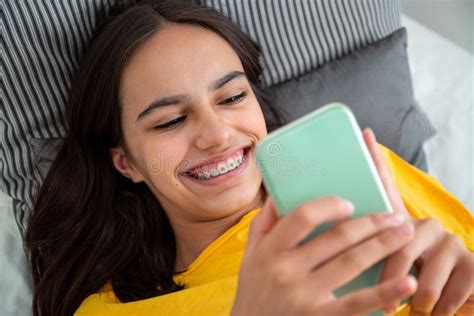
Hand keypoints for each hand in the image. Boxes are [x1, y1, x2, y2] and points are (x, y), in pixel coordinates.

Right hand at [231, 196, 416, 315]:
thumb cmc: (253, 294)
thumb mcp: (249, 257)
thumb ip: (263, 225)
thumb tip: (279, 195)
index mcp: (268, 251)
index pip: (302, 216)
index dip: (330, 206)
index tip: (350, 204)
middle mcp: (285, 271)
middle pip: (336, 238)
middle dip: (372, 223)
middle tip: (396, 216)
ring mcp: (304, 297)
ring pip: (351, 262)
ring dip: (384, 246)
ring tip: (405, 234)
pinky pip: (356, 303)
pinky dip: (384, 292)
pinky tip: (407, 282)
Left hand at [363, 128, 473, 313]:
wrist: (460, 297)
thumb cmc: (413, 283)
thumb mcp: (390, 266)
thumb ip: (366, 252)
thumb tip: (335, 247)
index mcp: (400, 224)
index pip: (385, 188)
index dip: (376, 162)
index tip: (365, 134)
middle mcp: (425, 224)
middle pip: (398, 246)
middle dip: (390, 277)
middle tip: (384, 301)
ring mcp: (449, 241)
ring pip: (423, 277)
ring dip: (417, 301)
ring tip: (414, 308)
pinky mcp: (472, 262)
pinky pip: (447, 294)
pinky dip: (440, 310)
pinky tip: (437, 311)